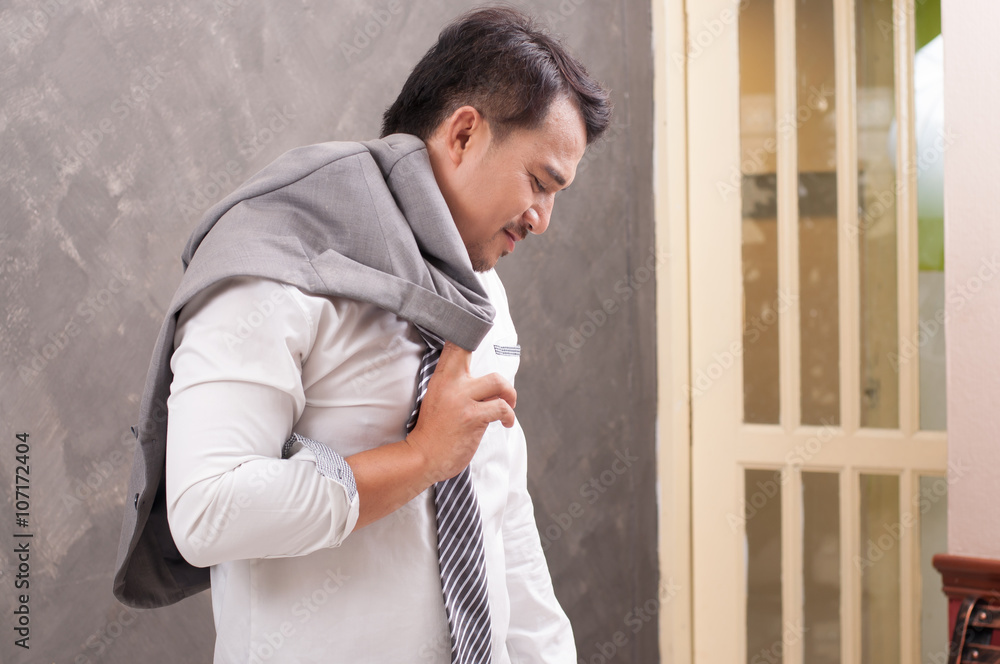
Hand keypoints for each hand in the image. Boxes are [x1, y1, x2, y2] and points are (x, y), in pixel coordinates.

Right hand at [404, 341, 516, 483]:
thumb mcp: (437, 398)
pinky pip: (501, 408)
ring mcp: (462, 399)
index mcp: (442, 377)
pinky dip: (509, 416)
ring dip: (510, 394)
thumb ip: (456, 385)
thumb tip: (485, 382)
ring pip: (499, 382)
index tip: (480, 322)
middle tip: (502, 389)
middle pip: (473, 353)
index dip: (468, 331)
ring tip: (509, 404)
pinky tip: (506, 423)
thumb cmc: (434, 430)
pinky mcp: (473, 417)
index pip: (456, 345)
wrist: (424, 456)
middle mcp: (451, 383)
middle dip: (488, 359)